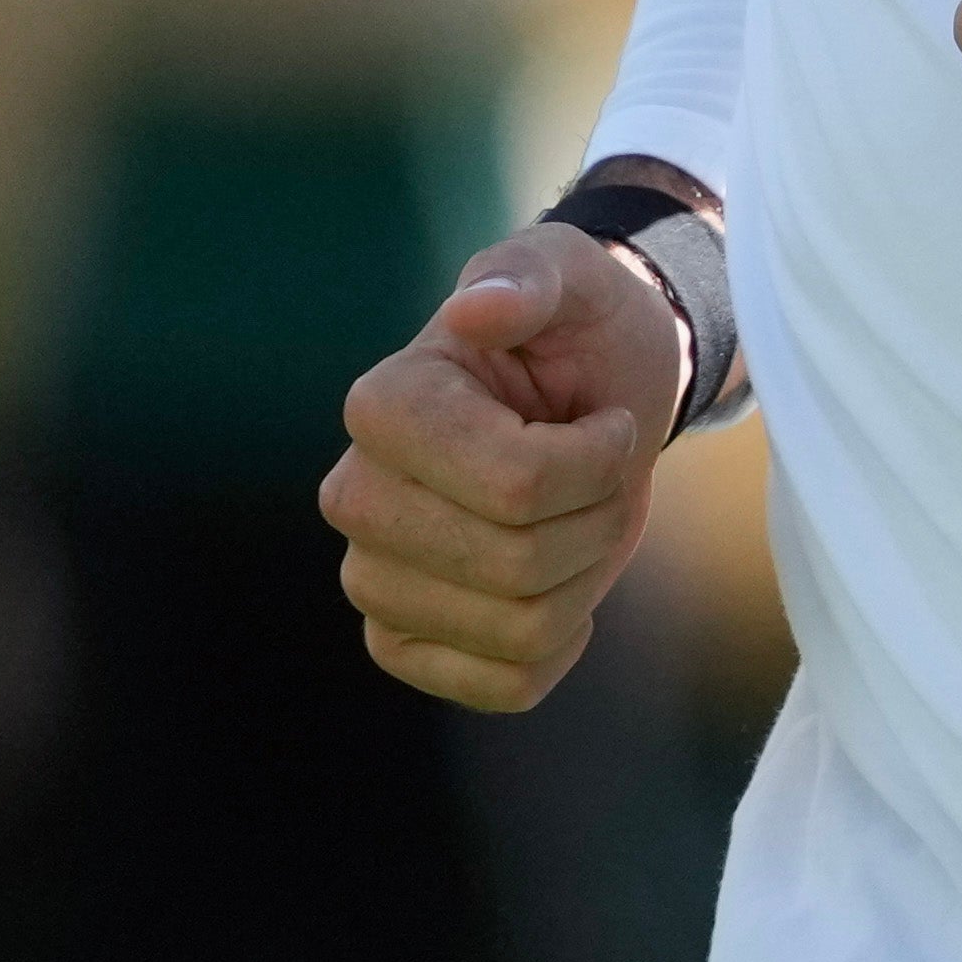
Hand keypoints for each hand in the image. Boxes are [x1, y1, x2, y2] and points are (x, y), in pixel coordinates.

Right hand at [320, 222, 682, 709]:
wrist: (586, 393)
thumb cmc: (576, 328)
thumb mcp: (573, 277)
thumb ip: (530, 278)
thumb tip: (478, 305)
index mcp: (383, 405)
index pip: (516, 487)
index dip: (596, 462)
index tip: (606, 422)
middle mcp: (355, 498)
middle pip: (518, 566)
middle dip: (597, 519)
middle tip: (602, 471)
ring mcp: (371, 578)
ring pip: (522, 630)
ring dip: (587, 575)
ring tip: (580, 515)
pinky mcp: (401, 641)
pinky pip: (505, 684)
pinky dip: (561, 642)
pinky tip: (560, 584)